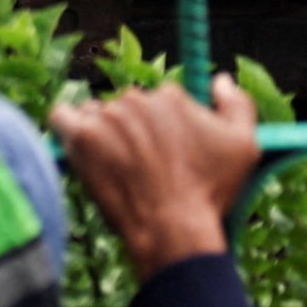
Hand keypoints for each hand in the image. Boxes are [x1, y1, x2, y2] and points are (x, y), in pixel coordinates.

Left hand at [52, 76, 259, 275]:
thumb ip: (238, 105)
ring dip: (103, 132)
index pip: (159, 100)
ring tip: (117, 166)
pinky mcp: (81, 136)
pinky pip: (62, 117)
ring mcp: (107, 116)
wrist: (173, 228)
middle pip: (127, 106)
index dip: (165, 127)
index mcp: (171, 96)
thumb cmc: (209, 191)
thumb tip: (221, 78)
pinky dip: (68, 127)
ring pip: (97, 113)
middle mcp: (136, 99)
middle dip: (135, 130)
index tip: (168, 152)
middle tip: (144, 165)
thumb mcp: (244, 147)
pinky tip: (79, 145)